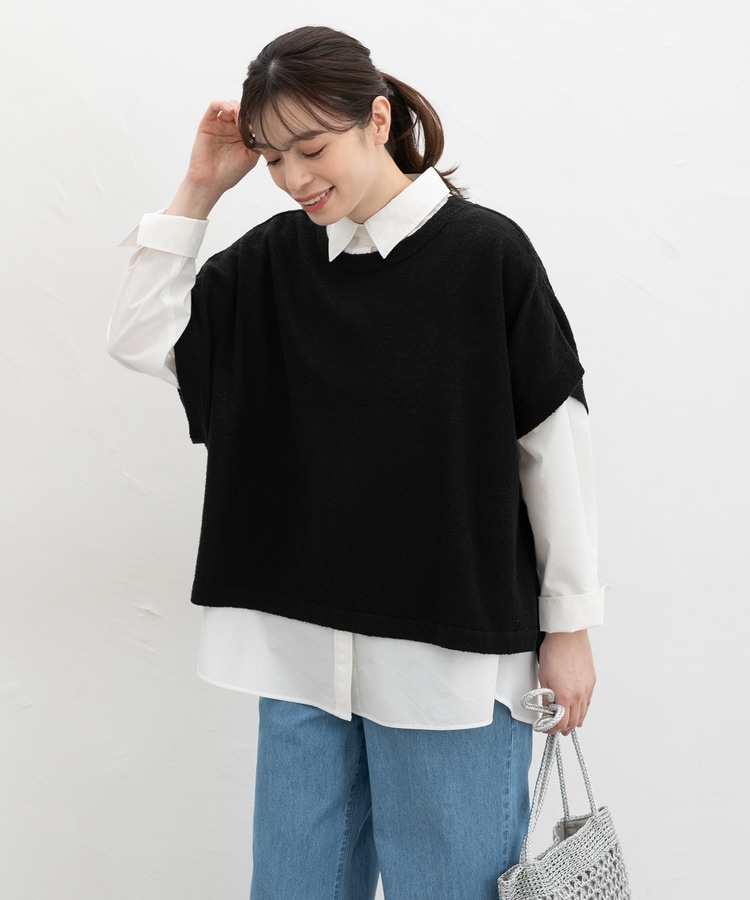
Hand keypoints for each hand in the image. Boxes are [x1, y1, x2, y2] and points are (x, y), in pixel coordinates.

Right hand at [166, 101, 261, 217]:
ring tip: (240, 118)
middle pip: (242, 110)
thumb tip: (264, 126)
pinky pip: (214, 106)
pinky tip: (230, 110)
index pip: (252, 120)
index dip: (257, 119)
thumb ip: (257, 140)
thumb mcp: (251, 157)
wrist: (210, 181)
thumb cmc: (230, 173)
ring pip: (230, 105)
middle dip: (247, 113)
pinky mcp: (207, 123)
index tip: (261, 125)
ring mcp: (220, 125)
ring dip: (237, 108)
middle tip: (250, 121)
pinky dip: (222, 104)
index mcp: (244, 136)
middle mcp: (232, 129)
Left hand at [537, 630, 595, 735]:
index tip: (546, 728)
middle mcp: (579, 694)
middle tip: (556, 730)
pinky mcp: (592, 680)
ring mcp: (587, 687)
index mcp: (565, 695)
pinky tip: (579, 711)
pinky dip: (583, 709)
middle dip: (564, 728)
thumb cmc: (554, 651)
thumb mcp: (543, 678)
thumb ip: (546, 698)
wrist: (567, 634)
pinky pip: (588, 701)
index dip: (552, 729)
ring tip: (569, 726)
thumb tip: (547, 710)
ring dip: (575, 720)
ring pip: (583, 712)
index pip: (561, 723)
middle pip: (573, 721)